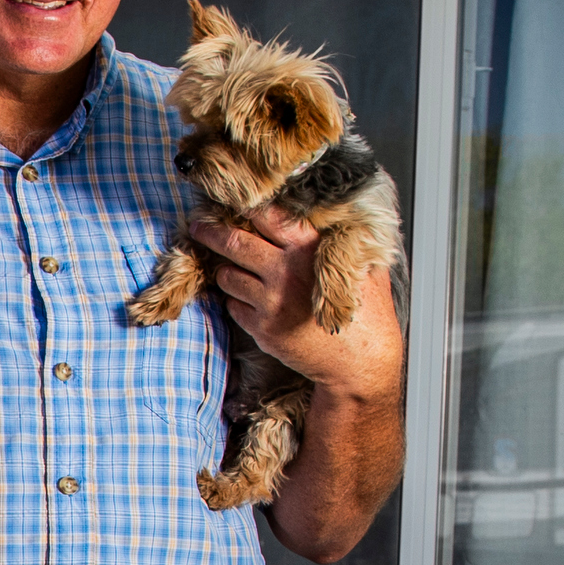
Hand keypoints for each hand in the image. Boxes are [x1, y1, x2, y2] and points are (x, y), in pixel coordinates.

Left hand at [185, 206, 400, 406]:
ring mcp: (271, 301)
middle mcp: (286, 271)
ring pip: (228, 276)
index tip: (230, 202)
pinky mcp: (263, 328)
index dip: (245, 207)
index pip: (267, 216)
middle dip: (211, 232)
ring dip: (227, 272)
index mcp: (310, 248)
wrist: (360, 362)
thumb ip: (345, 239)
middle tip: (198, 225)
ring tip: (235, 271)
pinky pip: (234, 307)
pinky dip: (238, 302)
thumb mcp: (363, 264)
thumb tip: (339, 211)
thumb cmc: (366, 312)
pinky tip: (255, 303)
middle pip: (234, 242)